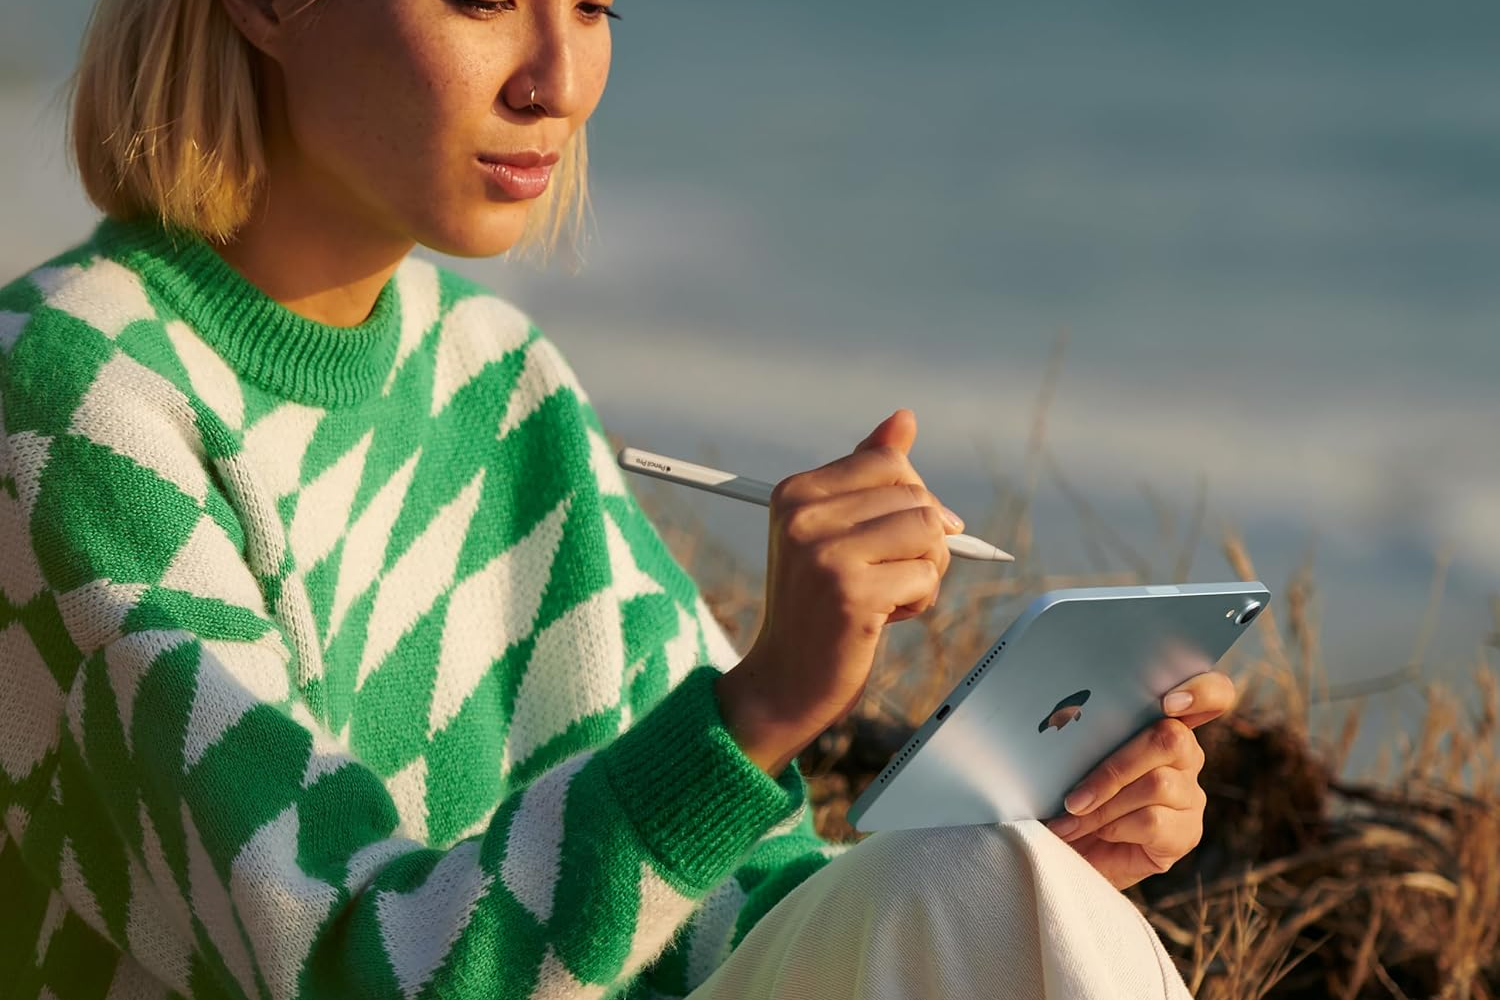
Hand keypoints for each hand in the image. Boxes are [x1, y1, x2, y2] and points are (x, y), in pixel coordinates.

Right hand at [716, 408, 964, 777]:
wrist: (786, 681)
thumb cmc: (817, 606)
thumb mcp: (834, 531)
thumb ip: (867, 474)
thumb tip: (904, 418)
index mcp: (794, 493)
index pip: (888, 462)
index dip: (909, 500)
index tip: (894, 538)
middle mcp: (803, 517)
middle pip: (914, 496)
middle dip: (921, 539)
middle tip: (889, 576)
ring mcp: (825, 554)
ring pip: (928, 530)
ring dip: (925, 569)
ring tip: (890, 595)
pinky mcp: (852, 594)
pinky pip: (926, 574)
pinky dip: (920, 600)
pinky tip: (885, 618)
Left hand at [1043, 667, 1235, 889]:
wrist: (1073, 854)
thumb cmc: (1072, 798)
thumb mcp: (1074, 760)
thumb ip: (1086, 734)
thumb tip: (1063, 713)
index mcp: (1162, 724)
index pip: (1212, 693)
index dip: (1202, 690)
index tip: (1168, 701)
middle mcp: (1187, 756)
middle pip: (1170, 739)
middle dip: (1113, 769)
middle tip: (1073, 798)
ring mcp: (1191, 795)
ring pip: (1156, 783)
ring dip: (1104, 805)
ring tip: (1071, 819)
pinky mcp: (1187, 832)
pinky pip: (1153, 821)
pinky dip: (1114, 827)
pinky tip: (1096, 833)